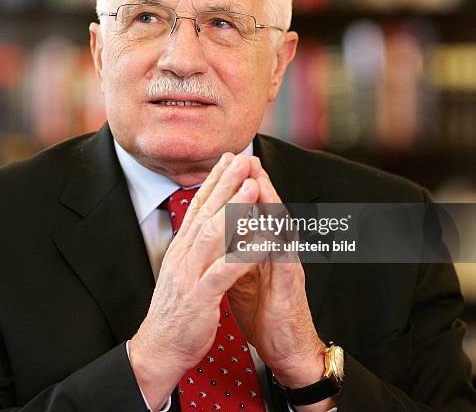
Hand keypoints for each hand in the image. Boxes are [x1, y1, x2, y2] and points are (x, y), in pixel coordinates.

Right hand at [129, 154, 259, 409]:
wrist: (159, 347)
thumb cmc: (176, 311)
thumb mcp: (182, 271)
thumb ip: (194, 247)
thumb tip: (205, 224)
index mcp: (182, 248)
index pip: (199, 207)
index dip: (214, 181)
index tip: (228, 159)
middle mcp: (183, 255)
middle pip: (206, 212)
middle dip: (225, 183)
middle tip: (241, 159)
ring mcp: (190, 273)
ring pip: (213, 234)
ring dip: (233, 209)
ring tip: (250, 186)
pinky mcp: (200, 296)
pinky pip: (224, 270)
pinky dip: (243, 253)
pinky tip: (260, 241)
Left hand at [228, 157, 326, 390]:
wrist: (285, 350)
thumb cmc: (264, 310)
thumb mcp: (242, 274)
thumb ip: (234, 250)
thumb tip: (217, 231)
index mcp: (262, 248)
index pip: (252, 211)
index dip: (240, 187)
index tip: (227, 164)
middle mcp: (277, 252)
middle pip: (268, 211)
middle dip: (257, 183)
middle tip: (245, 158)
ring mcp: (286, 267)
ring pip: (280, 229)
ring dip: (271, 205)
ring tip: (259, 181)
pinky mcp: (290, 288)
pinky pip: (285, 262)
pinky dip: (278, 245)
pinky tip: (272, 229)